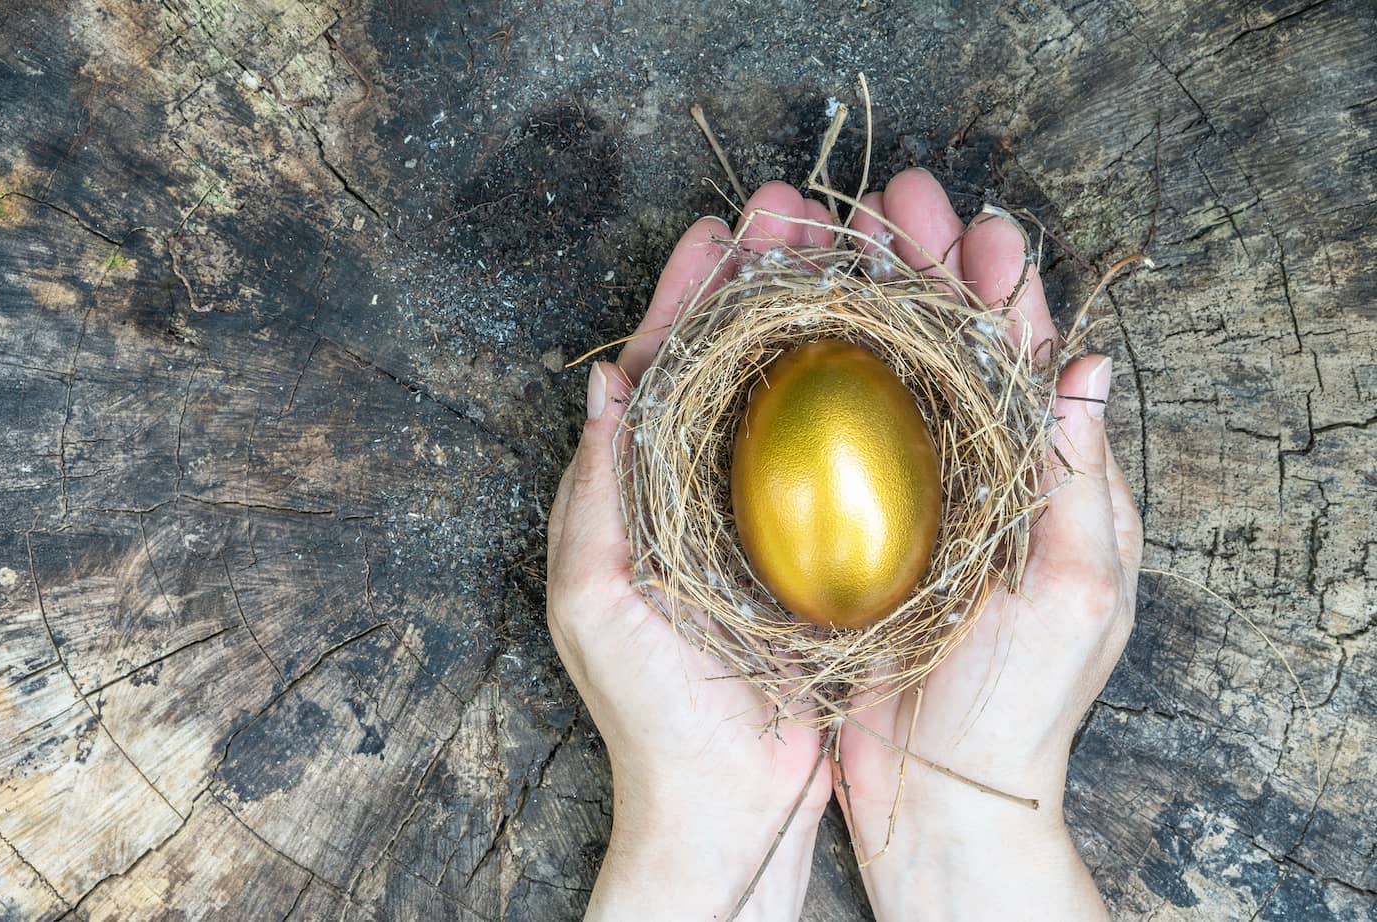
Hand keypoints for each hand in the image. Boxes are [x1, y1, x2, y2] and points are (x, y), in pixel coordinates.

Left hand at [546, 182, 844, 921]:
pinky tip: (903, 351)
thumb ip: (594, 493)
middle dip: (764, 283)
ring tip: (856, 254)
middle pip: (739, 362)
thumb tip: (604, 386)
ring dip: (823, 322)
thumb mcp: (597, 599)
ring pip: (798, 395)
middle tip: (800, 212)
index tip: (721, 228)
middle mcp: (708, 491)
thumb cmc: (650, 714)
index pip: (668, 367)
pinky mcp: (827, 552)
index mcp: (643, 490)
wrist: (725, 810)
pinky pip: (851, 456)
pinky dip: (873, 398)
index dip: (690, 293)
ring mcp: (770, 518)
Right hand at [832, 168, 1143, 920]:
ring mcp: (902, 502)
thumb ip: (1083, 484)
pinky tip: (770, 341)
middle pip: (941, 348)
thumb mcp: (1075, 595)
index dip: (997, 282)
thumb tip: (1089, 368)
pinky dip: (799, 383)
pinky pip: (819, 442)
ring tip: (823, 243)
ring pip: (876, 378)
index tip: (969, 220)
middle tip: (884, 202)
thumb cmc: (1021, 706)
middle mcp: (969, 476)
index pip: (1021, 357)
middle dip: (917, 268)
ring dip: (854, 306)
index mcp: (1040, 479)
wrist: (943, 793)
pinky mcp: (842, 536)